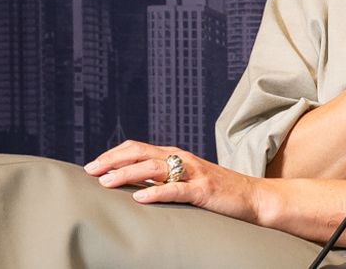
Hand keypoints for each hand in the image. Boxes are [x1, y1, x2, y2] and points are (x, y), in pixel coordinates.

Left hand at [86, 140, 267, 224]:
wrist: (254, 198)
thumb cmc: (219, 192)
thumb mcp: (187, 180)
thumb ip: (164, 178)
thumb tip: (131, 185)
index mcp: (177, 156)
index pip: (138, 148)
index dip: (113, 154)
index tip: (92, 166)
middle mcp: (183, 160)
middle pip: (141, 153)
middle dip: (113, 161)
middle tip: (91, 171)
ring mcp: (194, 174)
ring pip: (155, 168)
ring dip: (128, 174)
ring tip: (107, 182)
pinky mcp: (204, 190)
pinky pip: (176, 190)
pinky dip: (156, 192)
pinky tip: (140, 198)